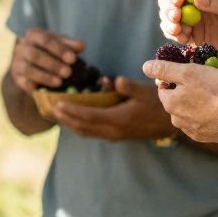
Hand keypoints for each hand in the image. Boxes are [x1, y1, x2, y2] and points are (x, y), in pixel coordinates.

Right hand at [9, 27, 86, 97]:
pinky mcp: (17, 78)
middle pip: (34, 55)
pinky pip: (23, 82)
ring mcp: (17, 63)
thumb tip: (81, 46)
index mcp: (33, 35)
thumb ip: (70, 45)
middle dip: (52, 64)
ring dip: (44, 76)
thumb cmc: (49, 51)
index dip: (59, 49)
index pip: (45, 39)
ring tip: (59, 82)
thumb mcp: (59, 45)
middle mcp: (22, 47)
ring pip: (28, 69)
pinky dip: (35, 86)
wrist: (30, 62)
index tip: (73, 59)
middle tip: (68, 72)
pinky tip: (46, 90)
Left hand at [51, 78, 178, 142]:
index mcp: (118, 120)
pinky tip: (72, 117)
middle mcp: (113, 131)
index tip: (57, 105)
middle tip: (49, 108)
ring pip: (86, 132)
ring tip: (56, 113)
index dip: (72, 111)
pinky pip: (92, 132)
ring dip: (70, 123)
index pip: (89, 117)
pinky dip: (79, 125)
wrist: (169, 124)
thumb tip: (115, 80)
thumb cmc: (157, 104)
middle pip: (83, 127)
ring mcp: (113, 135)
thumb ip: (129, 86)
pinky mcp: (115, 136)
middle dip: (65, 118)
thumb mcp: (145, 91)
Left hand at [140, 56, 217, 143]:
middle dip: (185, 91)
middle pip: (176, 100)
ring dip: (195, 104)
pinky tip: (216, 110)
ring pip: (187, 112)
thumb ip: (165, 69)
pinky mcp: (203, 137)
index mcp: (169, 103)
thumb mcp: (188, 72)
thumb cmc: (214, 90)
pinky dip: (204, 116)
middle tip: (204, 83)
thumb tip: (146, 67)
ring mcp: (190, 130)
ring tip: (212, 96)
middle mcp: (175, 119)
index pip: (163, 87)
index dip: (175, 78)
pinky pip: (199, 122)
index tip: (189, 73)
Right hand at [157, 0, 217, 62]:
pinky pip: (177, 33)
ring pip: (169, 17)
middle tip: (175, 18)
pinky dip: (175, 36)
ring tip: (177, 31)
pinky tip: (182, 39)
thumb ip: (215, 2)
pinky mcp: (195, 34)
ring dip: (168, 23)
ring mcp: (193, 17)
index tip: (178, 2)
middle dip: (168, 8)